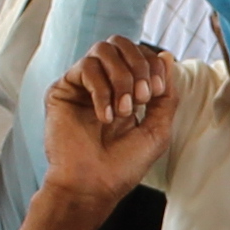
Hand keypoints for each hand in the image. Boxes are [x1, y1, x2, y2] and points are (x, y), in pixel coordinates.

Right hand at [39, 37, 183, 205]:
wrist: (92, 186)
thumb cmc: (123, 165)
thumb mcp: (158, 129)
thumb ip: (167, 94)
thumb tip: (167, 55)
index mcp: (126, 90)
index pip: (141, 54)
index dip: (153, 65)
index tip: (156, 93)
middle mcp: (104, 83)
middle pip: (121, 43)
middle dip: (138, 66)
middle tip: (142, 97)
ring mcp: (82, 85)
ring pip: (102, 50)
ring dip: (120, 77)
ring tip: (123, 110)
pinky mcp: (62, 90)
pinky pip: (85, 68)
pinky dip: (101, 90)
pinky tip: (104, 117)